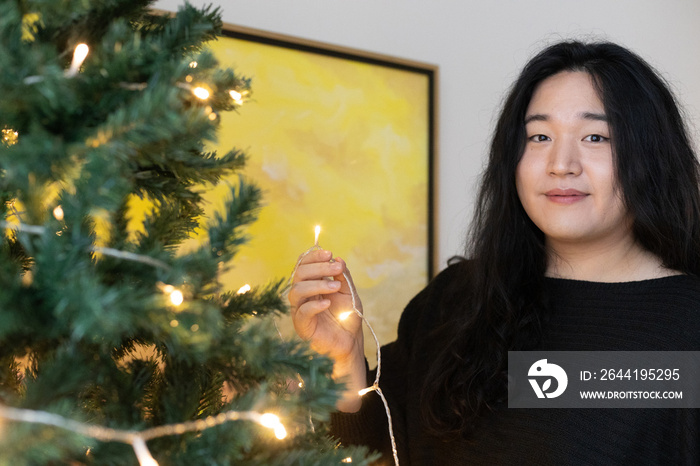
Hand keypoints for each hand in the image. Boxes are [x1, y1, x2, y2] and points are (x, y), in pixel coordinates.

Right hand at [288, 249, 365, 410]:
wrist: (351, 341)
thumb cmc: (348, 315)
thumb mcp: (349, 291)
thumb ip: (343, 276)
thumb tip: (337, 259)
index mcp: (310, 284)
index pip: (303, 265)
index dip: (313, 257)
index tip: (329, 253)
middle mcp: (302, 296)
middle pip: (299, 275)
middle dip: (318, 268)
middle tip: (335, 268)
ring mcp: (300, 310)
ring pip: (296, 291)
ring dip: (316, 285)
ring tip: (335, 286)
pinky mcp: (302, 326)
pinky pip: (301, 312)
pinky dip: (314, 304)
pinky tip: (328, 302)